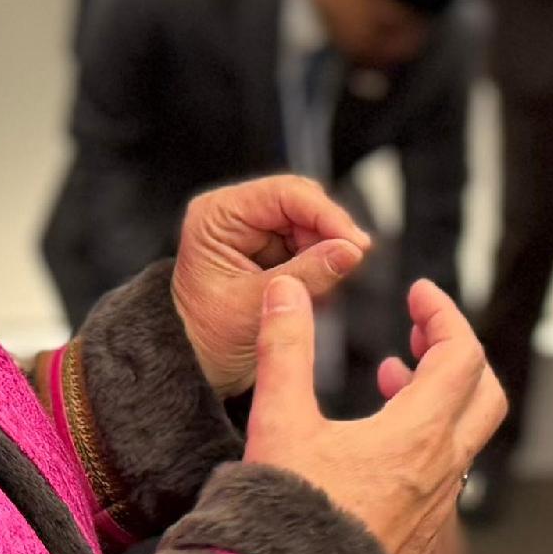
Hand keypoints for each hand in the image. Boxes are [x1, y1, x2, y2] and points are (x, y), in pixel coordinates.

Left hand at [172, 175, 369, 394]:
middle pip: (302, 203)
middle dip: (328, 235)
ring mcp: (255, 229)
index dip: (325, 214)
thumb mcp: (255, 306)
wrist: (197, 359)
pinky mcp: (271, 247)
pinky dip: (320, 266)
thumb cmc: (207, 335)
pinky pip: (310, 244)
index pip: (284, 194)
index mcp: (218, 215)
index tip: (355, 242)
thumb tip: (350, 251)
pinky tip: (314, 292)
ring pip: (311, 224)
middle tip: (347, 266)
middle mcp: (236, 213)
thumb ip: (306, 275)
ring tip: (320, 291)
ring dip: (325, 254)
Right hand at [242, 272, 505, 553]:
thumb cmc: (286, 518)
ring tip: (393, 378)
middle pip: (484, 394)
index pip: (462, 355)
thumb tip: (287, 291)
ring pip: (465, 435)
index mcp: (418, 436)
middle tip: (420, 332)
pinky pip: (445, 471)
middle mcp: (440, 471)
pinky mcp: (420, 532)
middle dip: (458, 353)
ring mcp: (436, 506)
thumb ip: (285, 348)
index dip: (444, 314)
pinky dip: (427, 437)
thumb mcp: (279, 421)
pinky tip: (380, 441)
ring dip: (439, 396)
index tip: (418, 294)